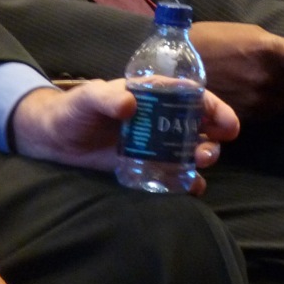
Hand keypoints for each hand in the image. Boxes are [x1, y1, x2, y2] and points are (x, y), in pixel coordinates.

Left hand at [9, 79, 238, 191]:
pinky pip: (175, 172)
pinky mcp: (148, 164)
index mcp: (158, 96)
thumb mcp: (89, 97)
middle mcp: (165, 118)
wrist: (55, 138)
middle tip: (208, 153)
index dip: (216, 110)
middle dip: (213, 139)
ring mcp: (158, 143)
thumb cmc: (75, 109)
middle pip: (201, 126)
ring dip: (203, 157)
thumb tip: (129, 104)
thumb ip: (106, 98)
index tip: (228, 126)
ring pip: (192, 149)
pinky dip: (188, 181)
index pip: (196, 98)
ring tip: (199, 166)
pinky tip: (192, 188)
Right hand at [189, 22, 283, 119]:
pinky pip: (274, 115)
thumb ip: (277, 48)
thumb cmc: (212, 41)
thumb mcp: (249, 33)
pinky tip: (283, 102)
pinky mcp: (243, 117)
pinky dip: (283, 108)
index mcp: (268, 50)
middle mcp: (266, 78)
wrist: (172, 67)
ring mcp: (255, 100)